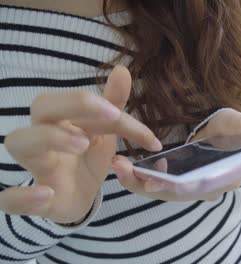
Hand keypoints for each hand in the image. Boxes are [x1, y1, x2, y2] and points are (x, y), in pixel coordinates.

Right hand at [1, 66, 161, 223]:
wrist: (78, 198)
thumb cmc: (86, 159)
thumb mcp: (104, 132)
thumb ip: (113, 104)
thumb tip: (122, 70)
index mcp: (62, 119)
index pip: (76, 101)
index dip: (100, 103)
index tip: (124, 114)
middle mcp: (45, 137)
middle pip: (42, 108)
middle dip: (73, 105)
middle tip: (110, 115)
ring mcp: (36, 168)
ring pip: (20, 143)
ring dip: (50, 139)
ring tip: (82, 144)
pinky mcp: (32, 202)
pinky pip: (9, 199)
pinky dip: (21, 196)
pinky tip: (46, 194)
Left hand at [111, 108, 240, 200]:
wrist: (230, 133)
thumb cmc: (237, 129)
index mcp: (222, 179)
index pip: (196, 190)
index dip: (174, 188)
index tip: (151, 182)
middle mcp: (204, 188)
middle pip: (173, 194)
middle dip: (146, 184)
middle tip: (121, 169)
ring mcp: (190, 185)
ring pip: (161, 190)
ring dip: (139, 180)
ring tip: (117, 163)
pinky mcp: (178, 179)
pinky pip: (157, 182)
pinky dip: (141, 176)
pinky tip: (125, 162)